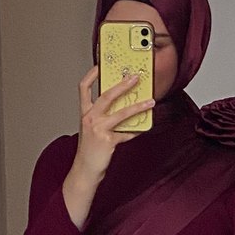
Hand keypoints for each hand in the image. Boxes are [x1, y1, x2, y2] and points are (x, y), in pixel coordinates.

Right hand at [73, 65, 155, 183]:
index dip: (92, 74)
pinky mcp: (107, 141)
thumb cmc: (90, 150)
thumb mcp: (93, 129)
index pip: (84, 87)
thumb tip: (124, 106)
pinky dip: (136, 131)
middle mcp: (89, 118)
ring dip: (138, 106)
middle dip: (122, 84)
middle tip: (135, 77)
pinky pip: (126, 133)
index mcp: (85, 113)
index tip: (102, 64)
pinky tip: (143, 128)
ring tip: (150, 102)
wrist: (85, 170)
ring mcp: (98, 129)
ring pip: (121, 113)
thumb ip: (104, 117)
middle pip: (106, 95)